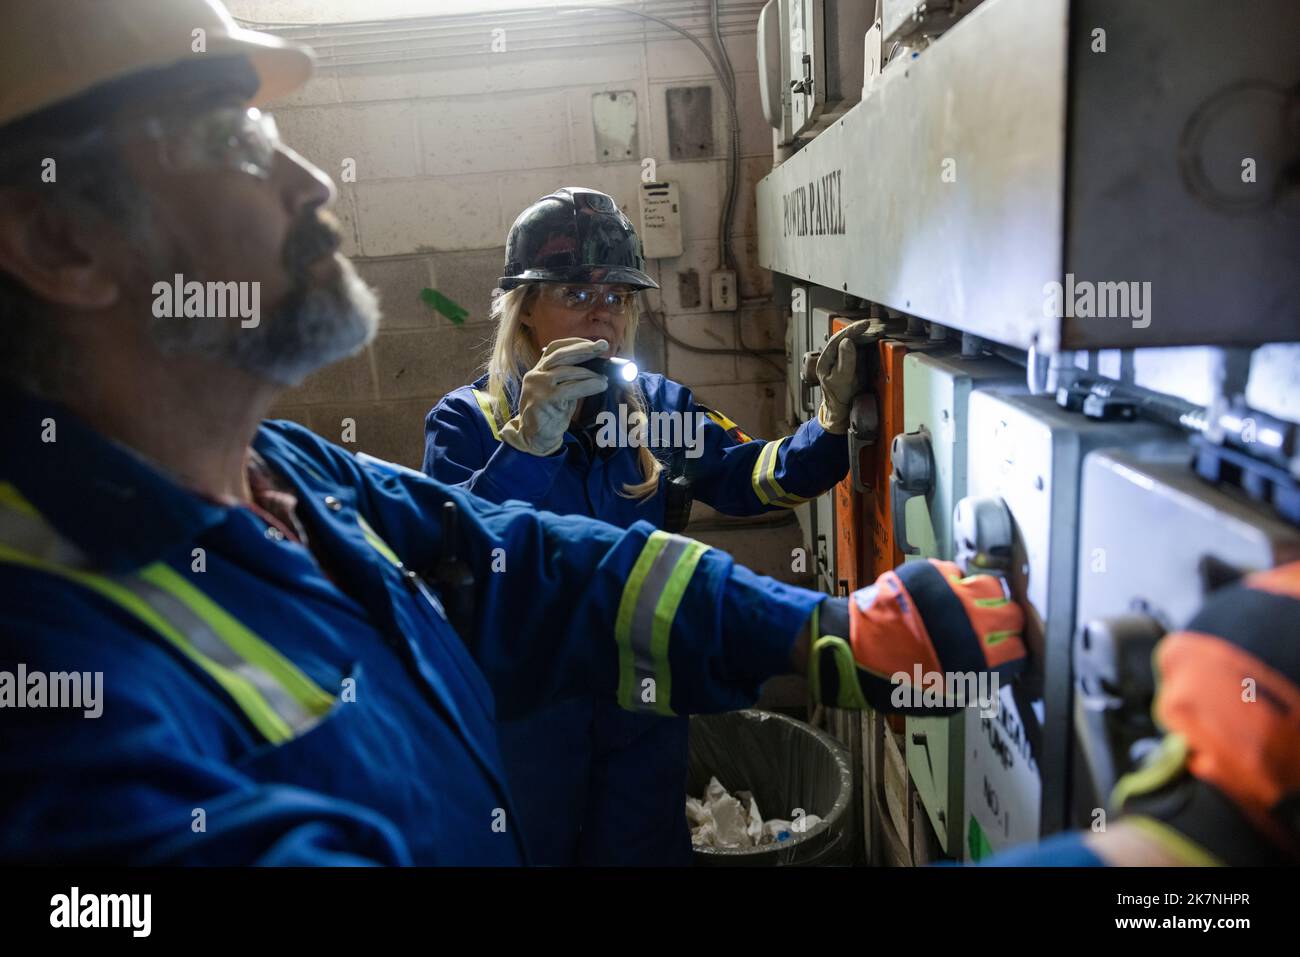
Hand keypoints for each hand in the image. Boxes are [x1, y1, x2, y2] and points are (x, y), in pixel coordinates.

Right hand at [499, 338, 610, 456]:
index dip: (575, 343)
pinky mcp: (545, 399)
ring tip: (604, 378)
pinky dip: (589, 385)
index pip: (555, 348)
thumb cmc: (549, 414)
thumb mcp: (557, 392)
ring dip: (590, 373)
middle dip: (584, 349)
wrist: (534, 438)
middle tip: (603, 346)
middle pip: (561, 355)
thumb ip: (569, 379)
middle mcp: (536, 375)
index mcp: (538, 370)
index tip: (593, 344)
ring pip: (568, 371)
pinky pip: (571, 388)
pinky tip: (600, 386)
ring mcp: (539, 386)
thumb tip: (596, 369)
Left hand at [807, 559, 1026, 711]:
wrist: (852, 649)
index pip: (1018, 648)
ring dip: (987, 597)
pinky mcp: (931, 575)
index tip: (1010, 650)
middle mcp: (968, 622)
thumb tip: (991, 674)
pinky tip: (944, 595)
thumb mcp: (940, 699)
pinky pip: (956, 572)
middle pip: (1012, 613)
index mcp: (974, 657)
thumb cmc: (889, 678)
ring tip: (974, 606)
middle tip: (997, 627)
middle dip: (1008, 622)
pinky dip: (954, 582)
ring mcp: (951, 595)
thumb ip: (973, 685)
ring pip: (991, 586)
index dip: (1015, 650)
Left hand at [815, 320, 873, 433]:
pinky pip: (856, 348)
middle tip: (872, 327)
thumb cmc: (839, 397)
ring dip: (862, 336)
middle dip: (858, 331)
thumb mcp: (842, 380)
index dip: (851, 330)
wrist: (843, 411)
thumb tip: (847, 342)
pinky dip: (864, 343)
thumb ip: (845, 361)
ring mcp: (839, 359)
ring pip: (850, 342)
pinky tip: (871, 340)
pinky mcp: (849, 363)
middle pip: (844, 338)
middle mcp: (831, 357)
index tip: (864, 325)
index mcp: (825, 360)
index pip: (837, 339)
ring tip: (874, 331)